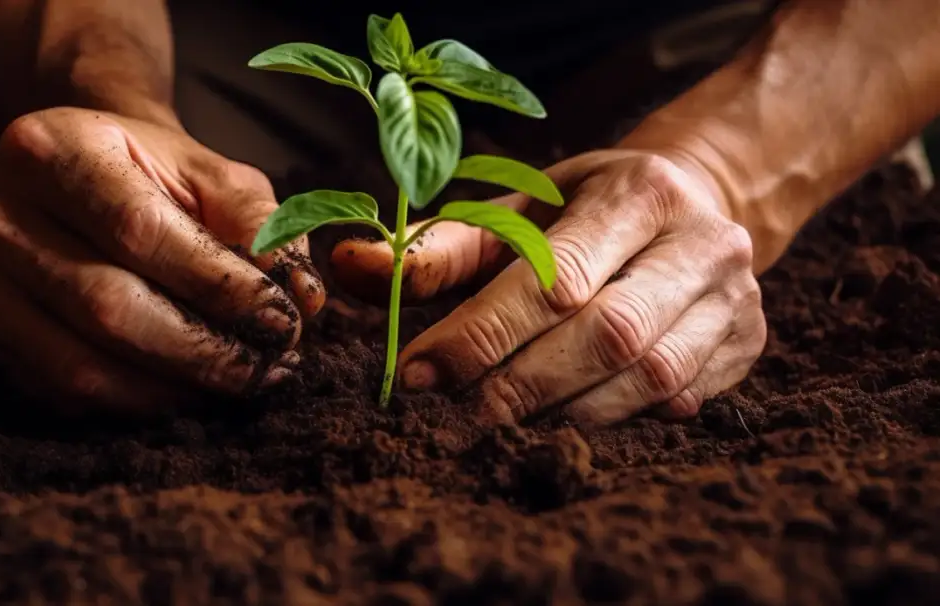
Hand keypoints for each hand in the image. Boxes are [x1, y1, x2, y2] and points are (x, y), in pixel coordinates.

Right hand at [0, 107, 323, 415]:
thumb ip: (265, 228)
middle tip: (272, 367)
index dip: (219, 286)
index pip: (139, 230)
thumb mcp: (217, 176)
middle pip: (108, 306)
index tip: (285, 320)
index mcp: (50, 149)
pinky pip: (67, 394)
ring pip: (84, 365)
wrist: (86, 179)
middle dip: (204, 350)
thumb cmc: (159, 177)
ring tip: (243, 382)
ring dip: (177, 389)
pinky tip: (192, 393)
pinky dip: (140, 404)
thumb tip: (304, 298)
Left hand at [332, 151, 765, 425]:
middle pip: (607, 334)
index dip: (481, 335)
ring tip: (506, 420)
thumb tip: (351, 266)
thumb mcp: (518, 211)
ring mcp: (736, 297)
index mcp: (639, 192)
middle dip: (521, 384)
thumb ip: (438, 248)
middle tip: (460, 413)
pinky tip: (570, 417)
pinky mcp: (750, 343)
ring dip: (565, 411)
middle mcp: (702, 242)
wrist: (697, 203)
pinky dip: (618, 419)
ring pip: (648, 378)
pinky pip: (680, 401)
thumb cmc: (586, 212)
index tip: (417, 373)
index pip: (554, 278)